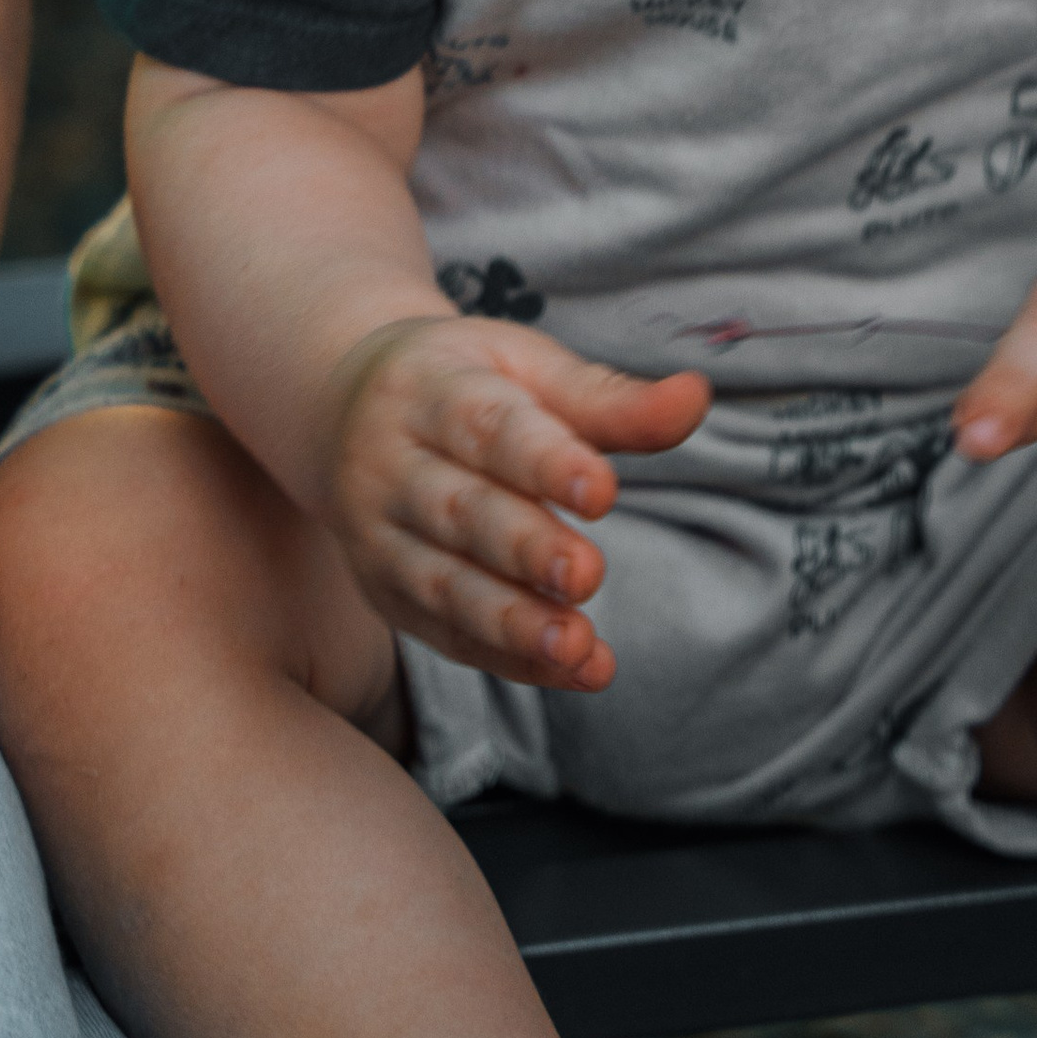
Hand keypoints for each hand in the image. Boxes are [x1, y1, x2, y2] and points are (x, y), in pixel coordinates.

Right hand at [320, 317, 708, 690]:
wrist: (340, 409)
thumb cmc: (463, 382)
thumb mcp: (525, 366)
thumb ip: (609, 399)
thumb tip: (696, 400)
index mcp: (430, 390)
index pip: (488, 427)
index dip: (544, 461)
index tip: (603, 489)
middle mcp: (391, 465)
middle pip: (461, 512)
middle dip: (525, 549)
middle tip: (588, 575)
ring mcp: (379, 536)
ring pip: (444, 584)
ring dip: (511, 622)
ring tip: (577, 647)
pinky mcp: (386, 593)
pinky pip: (445, 633)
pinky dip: (507, 658)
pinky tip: (569, 671)